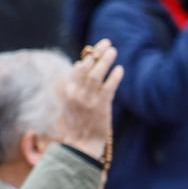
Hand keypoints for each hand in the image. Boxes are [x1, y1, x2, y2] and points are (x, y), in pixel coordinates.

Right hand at [56, 39, 121, 161]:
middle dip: (96, 53)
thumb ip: (73, 86)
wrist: (80, 146)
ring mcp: (88, 99)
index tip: (93, 51)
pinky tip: (120, 70)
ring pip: (97, 74)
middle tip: (106, 43)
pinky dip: (114, 77)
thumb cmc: (75, 126)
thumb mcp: (68, 104)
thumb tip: (79, 65)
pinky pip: (109, 87)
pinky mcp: (101, 106)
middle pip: (86, 67)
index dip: (86, 59)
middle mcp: (76, 93)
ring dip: (105, 61)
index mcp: (67, 92)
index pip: (76, 69)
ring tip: (113, 51)